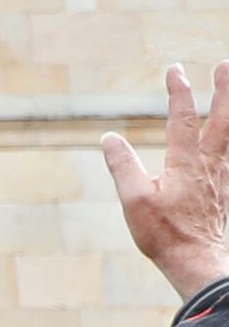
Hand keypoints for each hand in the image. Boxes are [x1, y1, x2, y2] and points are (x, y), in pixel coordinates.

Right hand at [105, 65, 228, 297]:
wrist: (198, 261)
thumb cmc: (164, 233)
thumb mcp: (134, 200)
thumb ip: (123, 166)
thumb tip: (110, 138)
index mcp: (186, 163)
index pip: (182, 119)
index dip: (179, 93)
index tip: (176, 70)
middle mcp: (210, 164)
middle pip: (221, 119)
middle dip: (223, 90)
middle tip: (224, 66)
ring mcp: (223, 176)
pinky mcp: (227, 190)